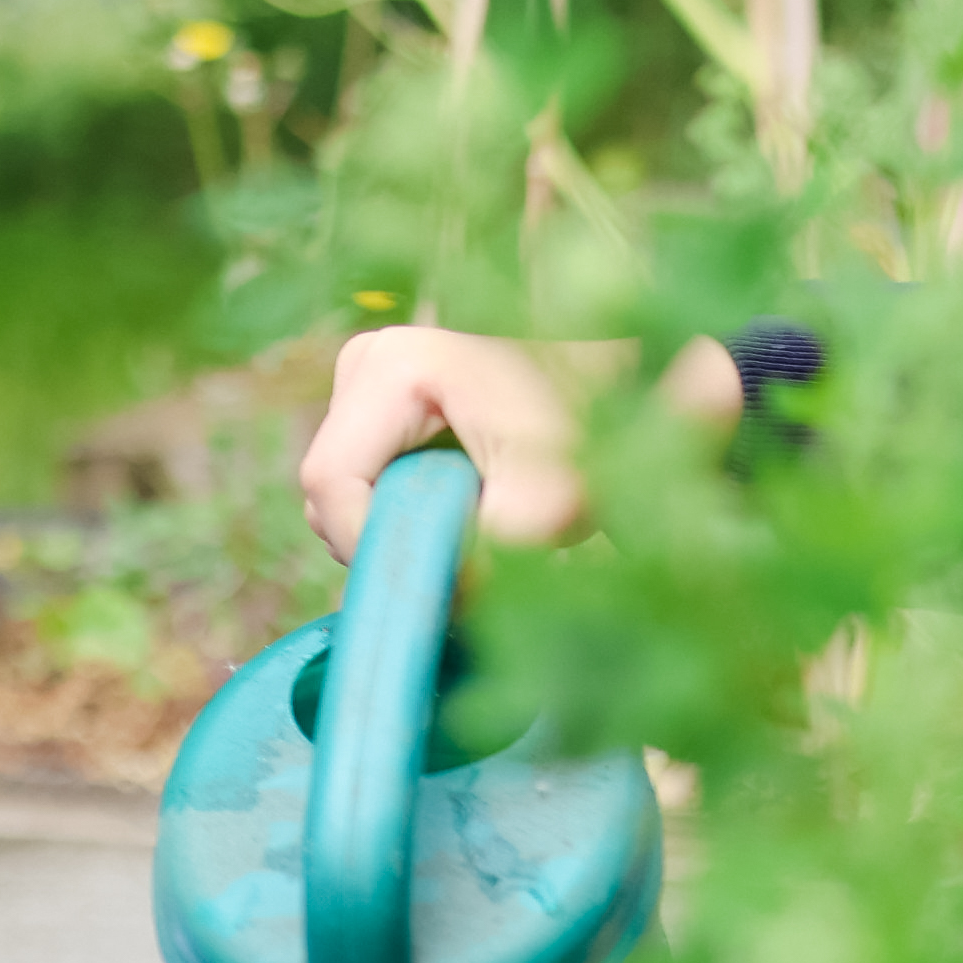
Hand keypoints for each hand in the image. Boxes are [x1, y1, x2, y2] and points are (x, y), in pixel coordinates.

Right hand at [296, 325, 745, 565]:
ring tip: (476, 533)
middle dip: (390, 544)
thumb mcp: (553, 504)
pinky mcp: (378, 405)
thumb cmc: (597, 432)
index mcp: (391, 366)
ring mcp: (367, 380)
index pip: (329, 483)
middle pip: (330, 492)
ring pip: (344, 494)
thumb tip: (440, 600)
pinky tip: (463, 509)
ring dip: (401, 533)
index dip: (375, 549)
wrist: (632, 386)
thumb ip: (487, 556)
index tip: (446, 584)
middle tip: (466, 567)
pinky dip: (407, 514)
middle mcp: (364, 362)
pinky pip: (363, 484)